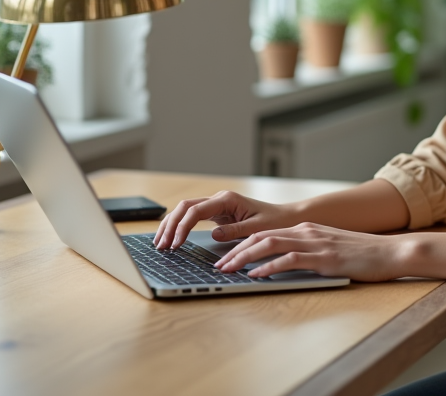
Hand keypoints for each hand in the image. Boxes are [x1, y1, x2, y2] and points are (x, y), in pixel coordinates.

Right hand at [153, 190, 298, 249]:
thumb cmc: (274, 221)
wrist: (285, 217)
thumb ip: (236, 231)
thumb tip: (214, 234)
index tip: (176, 244)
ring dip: (171, 225)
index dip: (182, 227)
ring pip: (185, 210)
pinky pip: (192, 216)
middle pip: (185, 207)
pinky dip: (180, 225)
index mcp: (227, 199)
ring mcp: (216, 205)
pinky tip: (172, 237)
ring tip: (160, 243)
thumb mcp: (257, 228)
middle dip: (170, 225)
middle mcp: (218, 199)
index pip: (196, 211)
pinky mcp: (216, 213)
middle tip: (161, 246)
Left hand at [213, 222, 409, 280]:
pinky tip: (256, 275)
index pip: (266, 234)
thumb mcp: (330, 250)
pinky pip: (290, 260)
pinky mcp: (324, 258)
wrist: (390, 252)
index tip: (225, 257)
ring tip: (228, 270)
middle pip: (261, 237)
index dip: (241, 245)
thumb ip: (308, 254)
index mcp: (307, 229)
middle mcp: (307, 232)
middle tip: (218, 265)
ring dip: (245, 258)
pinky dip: (269, 267)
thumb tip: (283, 266)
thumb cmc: (363, 255)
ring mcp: (315, 243)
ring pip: (270, 245)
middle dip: (235, 251)